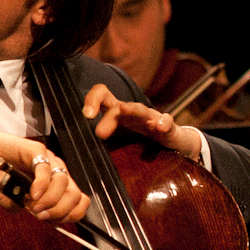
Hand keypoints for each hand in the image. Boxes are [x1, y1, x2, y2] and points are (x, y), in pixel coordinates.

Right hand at [0, 114, 88, 225]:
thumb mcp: (10, 201)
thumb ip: (26, 208)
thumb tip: (41, 214)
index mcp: (56, 185)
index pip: (78, 201)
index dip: (70, 215)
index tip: (51, 222)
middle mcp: (56, 173)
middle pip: (74, 194)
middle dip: (60, 211)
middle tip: (42, 216)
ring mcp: (48, 161)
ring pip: (63, 183)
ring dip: (50, 200)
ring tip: (34, 206)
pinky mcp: (36, 150)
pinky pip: (46, 169)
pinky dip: (41, 186)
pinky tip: (32, 194)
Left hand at [80, 83, 203, 158]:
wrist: (173, 147)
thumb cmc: (143, 144)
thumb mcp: (119, 143)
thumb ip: (102, 144)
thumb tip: (77, 152)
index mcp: (118, 114)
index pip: (102, 96)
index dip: (92, 100)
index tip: (87, 115)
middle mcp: (134, 113)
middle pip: (119, 106)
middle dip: (109, 118)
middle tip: (100, 133)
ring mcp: (152, 118)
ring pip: (141, 109)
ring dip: (133, 110)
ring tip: (125, 110)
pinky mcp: (169, 128)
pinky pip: (167, 122)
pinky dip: (164, 123)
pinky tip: (160, 127)